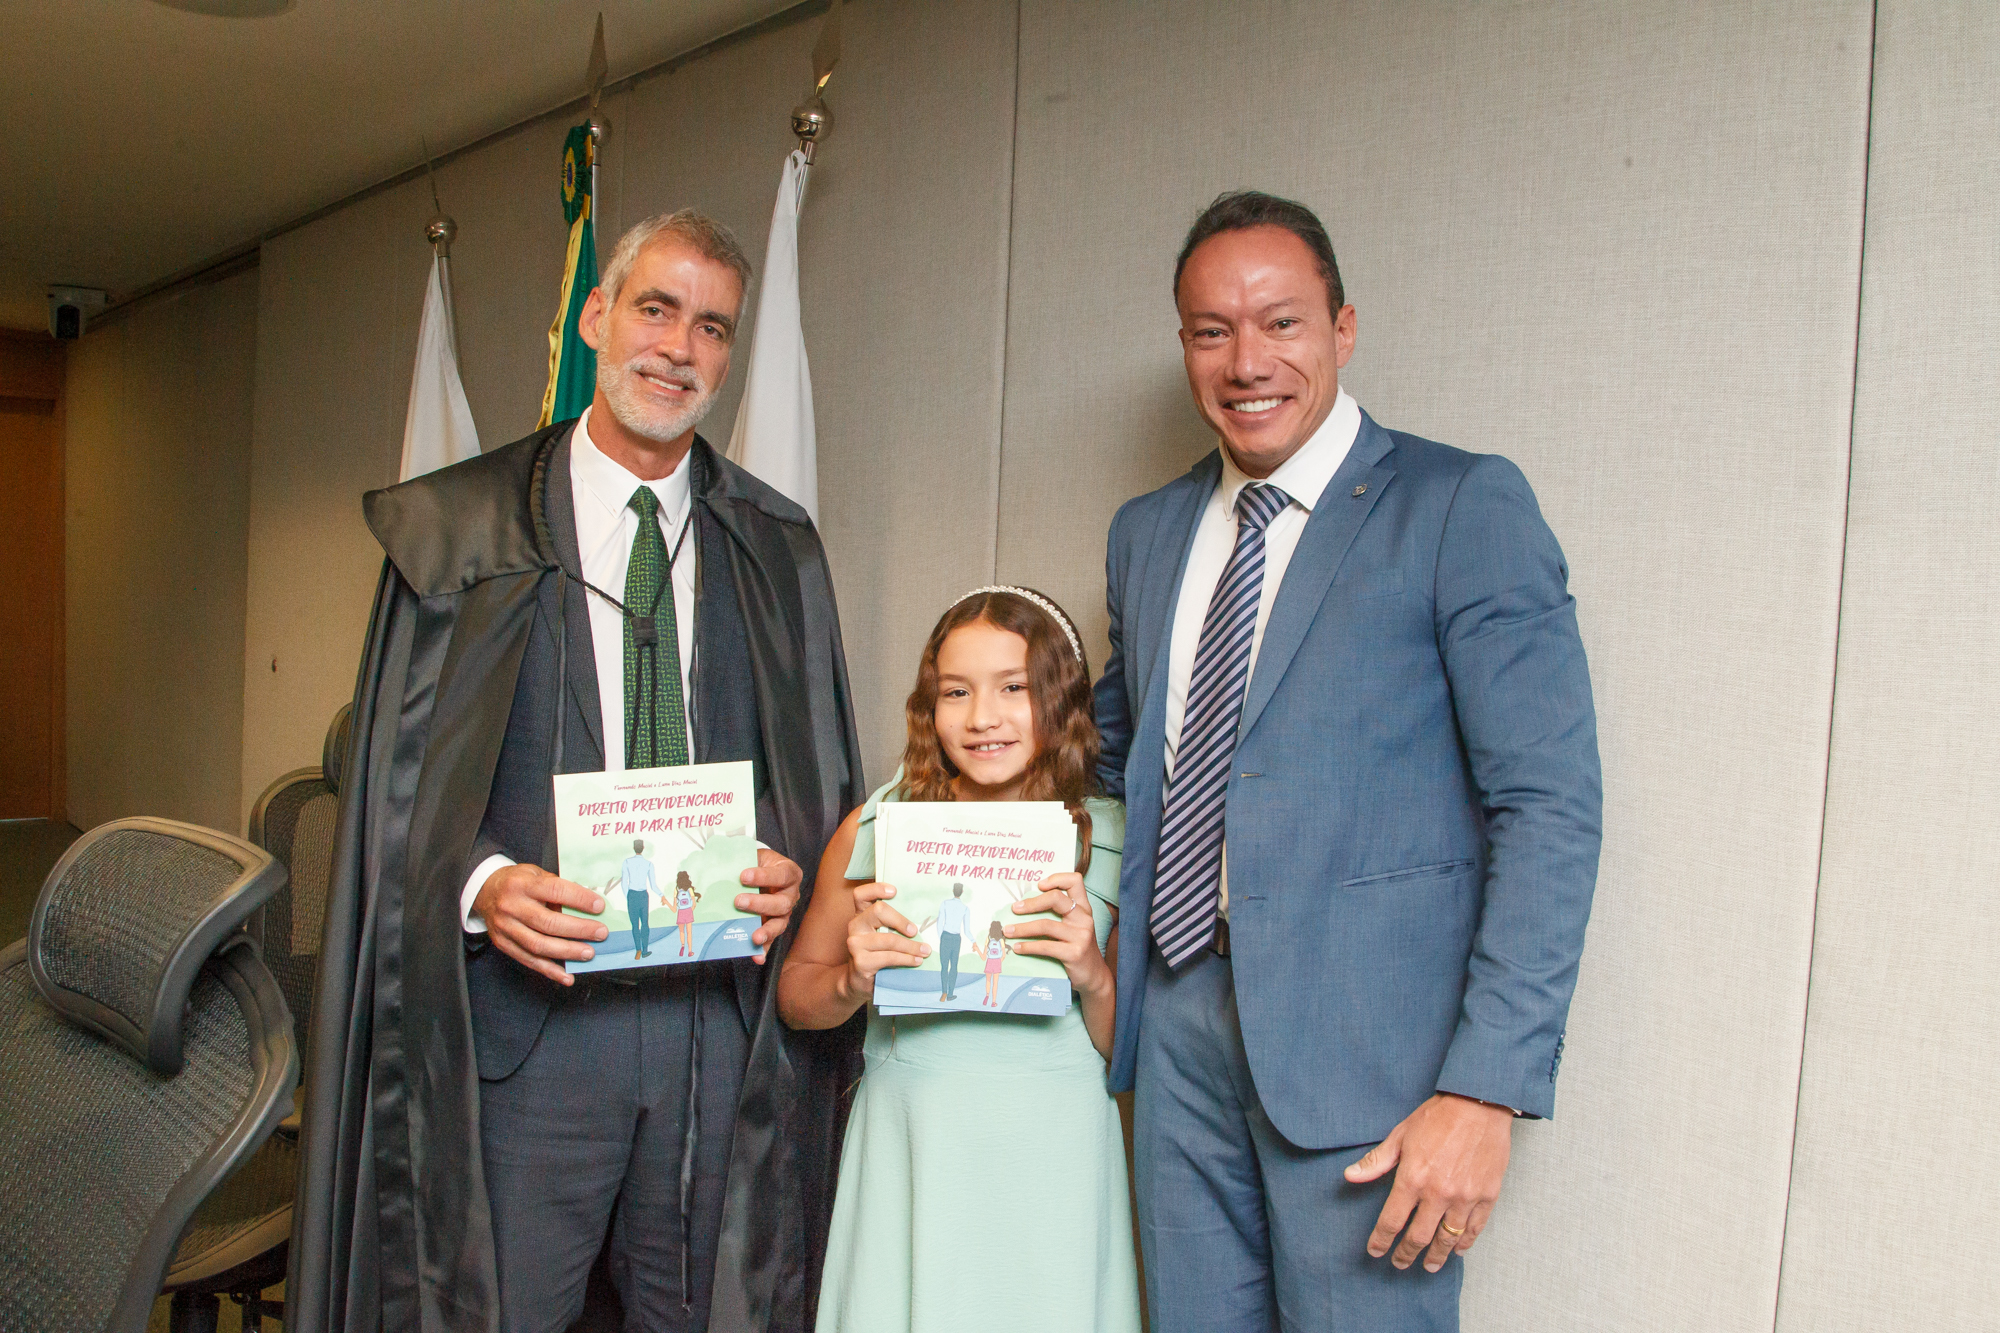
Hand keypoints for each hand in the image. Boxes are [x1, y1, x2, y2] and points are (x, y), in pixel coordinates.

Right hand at [472, 863, 607, 985]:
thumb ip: (558, 888)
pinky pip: (528, 960)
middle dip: (578, 929)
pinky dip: (550, 971)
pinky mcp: (503, 944)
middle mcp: (511, 906)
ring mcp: (506, 927)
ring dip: (567, 952)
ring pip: (539, 945)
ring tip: (588, 953)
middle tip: (600, 933)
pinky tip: (567, 976)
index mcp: (522, 884)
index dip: (579, 899)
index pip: (555, 891)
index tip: (599, 906)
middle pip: (548, 922)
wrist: (485, 891)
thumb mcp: (536, 874)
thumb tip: (588, 906)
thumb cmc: (518, 882)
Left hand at [735, 848, 802, 961]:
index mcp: (789, 873)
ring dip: (767, 931)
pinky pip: (771, 940)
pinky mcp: (774, 926)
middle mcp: (790, 894)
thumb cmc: (756, 863)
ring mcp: (784, 913)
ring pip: (779, 923)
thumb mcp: (754, 856)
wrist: (759, 871)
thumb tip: (720, 864)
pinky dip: (764, 950)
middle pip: (782, 903)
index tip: (743, 876)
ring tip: (754, 937)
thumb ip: (743, 860)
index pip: (781, 875)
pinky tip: (757, 957)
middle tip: (738, 902)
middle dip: (760, 904)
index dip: (764, 877)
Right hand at [843, 882, 930, 991]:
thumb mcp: (881, 935)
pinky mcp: (861, 961)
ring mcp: (856, 944)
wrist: (858, 982)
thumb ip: (892, 924)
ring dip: (911, 946)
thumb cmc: (875, 954)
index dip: (876, 889)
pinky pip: (889, 957)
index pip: (861, 894)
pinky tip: (916, 961)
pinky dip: (906, 959)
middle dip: (901, 920)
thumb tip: (923, 919)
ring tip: (925, 950)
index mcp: (861, 915)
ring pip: (889, 939)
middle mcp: (855, 926)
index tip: (894, 891)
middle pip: (878, 911)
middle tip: (915, 931)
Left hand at [1003, 873, 1109, 996]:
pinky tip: (1018, 948)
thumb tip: (1025, 906)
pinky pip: (1045, 946)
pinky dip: (1028, 946)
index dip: (1056, 879)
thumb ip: (1059, 915)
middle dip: (1031, 903)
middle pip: (1056, 899)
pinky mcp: (1075, 953)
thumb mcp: (1074, 927)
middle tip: (1015, 909)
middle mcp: (1084, 918)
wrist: (1094, 976)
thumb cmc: (1078, 948)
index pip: (1075, 881)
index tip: (1039, 886)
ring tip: (1008, 931)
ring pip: (1046, 925)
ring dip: (1022, 928)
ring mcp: (1081, 935)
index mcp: (1083, 908)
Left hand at [1346, 1093, 1512, 1271]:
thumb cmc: (1438, 1116)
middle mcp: (1438, 1194)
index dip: (1381, 1240)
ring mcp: (1465, 1197)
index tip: (1375, 1251)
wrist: (1479, 1104)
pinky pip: (1474, 1228)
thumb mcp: (1400, 1135)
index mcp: (1413, 1179)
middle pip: (1419, 1237)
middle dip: (1406, 1253)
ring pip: (1448, 1239)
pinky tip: (1457, 1250)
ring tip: (1429, 1266)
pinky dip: (1464, 1243)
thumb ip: (1377, 1161)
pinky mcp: (1487, 1196)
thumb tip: (1350, 1176)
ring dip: (1436, 1257)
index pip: (1391, 1221)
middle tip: (1400, 1263)